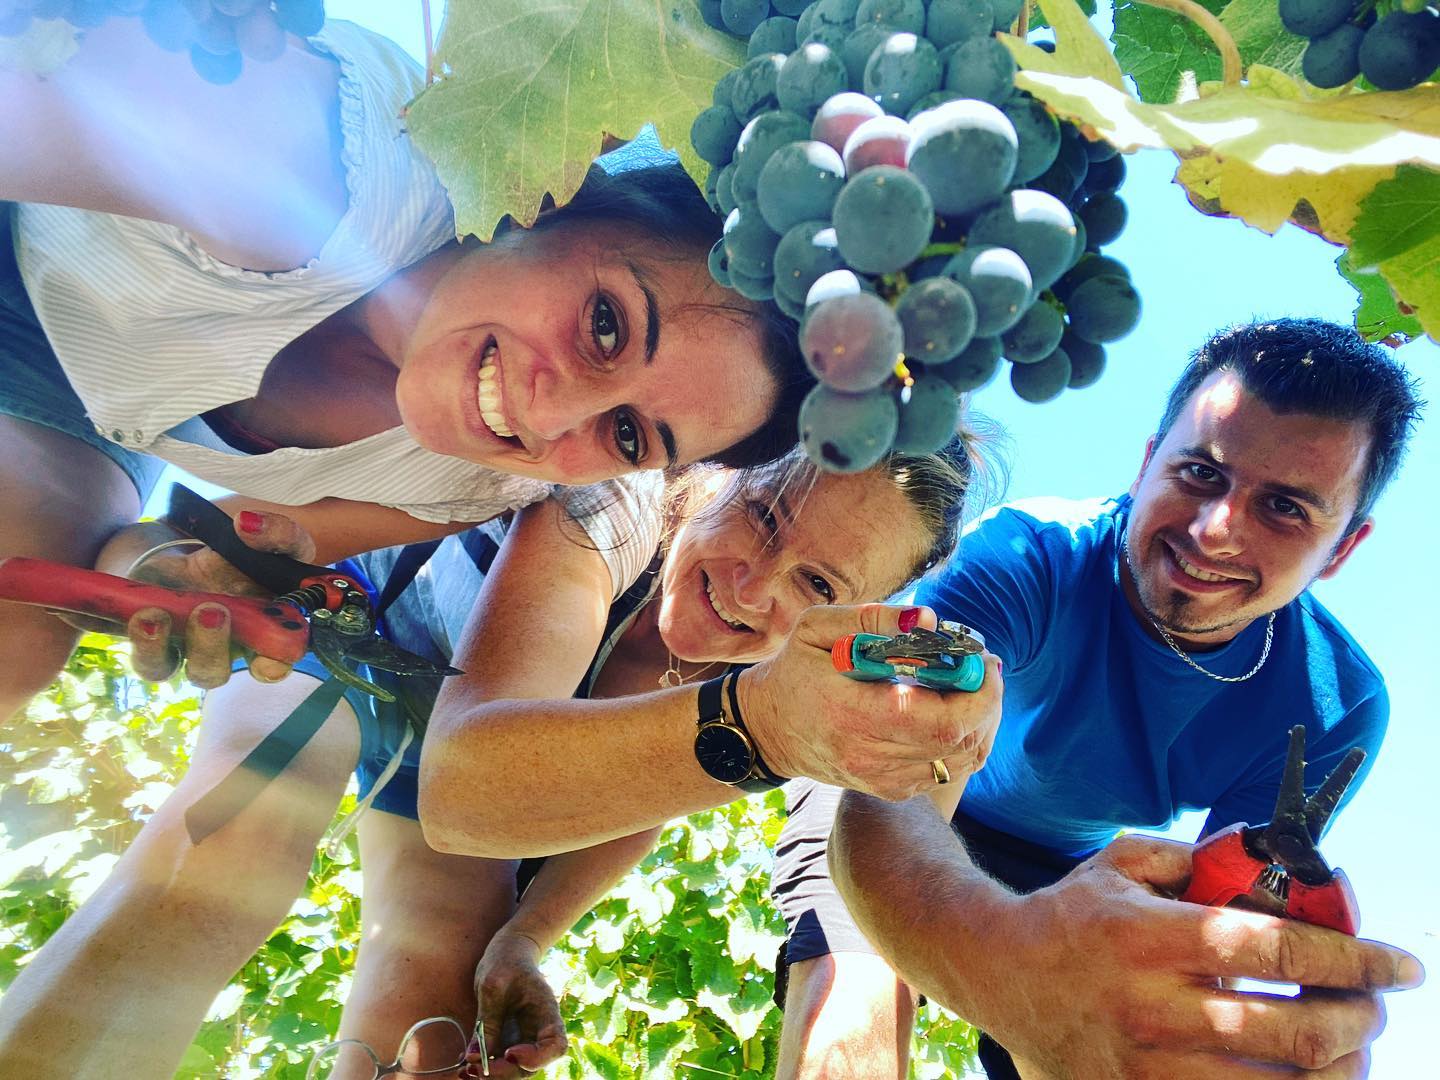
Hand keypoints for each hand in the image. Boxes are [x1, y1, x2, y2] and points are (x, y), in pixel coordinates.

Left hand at [105, 510, 317, 687]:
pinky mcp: (134, 625)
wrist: (204, 547)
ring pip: (159, 666)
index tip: (266, 655)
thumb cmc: (250, 554)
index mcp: (260, 637)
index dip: (270, 666)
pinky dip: (85, 619)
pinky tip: (67, 608)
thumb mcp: (275, 541)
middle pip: (210, 672)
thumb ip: (277, 536)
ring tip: (147, 615)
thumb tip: (248, 523)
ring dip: (150, 647)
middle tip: (211, 611)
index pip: (271, 666)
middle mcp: (215, 650)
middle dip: (209, 648)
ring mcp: (172, 643)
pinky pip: (107, 630)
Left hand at [465, 930, 567, 1077]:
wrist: (508, 953)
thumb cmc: (506, 962)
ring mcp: (524, 1038)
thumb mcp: (494, 986)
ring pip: (514, 1070)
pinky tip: (465, 1068)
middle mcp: (539, 1031)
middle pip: (531, 1066)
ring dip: (492, 1075)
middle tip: (476, 1069)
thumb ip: (488, 1021)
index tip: (510, 1053)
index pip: (555, 1045)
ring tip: (466, 1072)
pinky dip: (484, 1068)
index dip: (537, 1058)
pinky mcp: (508, 1041)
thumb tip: (474, 1056)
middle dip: (504, 1072)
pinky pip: (499, 1062)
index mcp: (546, 1012)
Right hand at [738, 603, 1002, 798]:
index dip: (980, 694)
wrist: (766, 729)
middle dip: (988, 702)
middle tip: (983, 669)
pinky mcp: (890, 789)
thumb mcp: (817, 628)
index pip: (943, 720)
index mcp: (854, 713)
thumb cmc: (795, 669)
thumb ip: (872, 620)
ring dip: (981, 722)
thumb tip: (927, 620)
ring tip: (972, 687)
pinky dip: (962, 741)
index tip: (983, 660)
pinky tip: (951, 712)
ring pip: (963, 761)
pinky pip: (946, 771)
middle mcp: (871, 755)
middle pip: (962, 742)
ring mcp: (882, 779)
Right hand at [971, 835, 1423, 1078]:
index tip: (1401, 964)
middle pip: (1294, 1029)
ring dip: (1335, 1066)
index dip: (1354, 958)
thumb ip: (1194, 857)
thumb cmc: (1069, 913)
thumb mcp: (1122, 863)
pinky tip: (1301, 1074)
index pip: (1277, 950)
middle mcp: (1156, 1004)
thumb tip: (1268, 857)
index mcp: (1155, 936)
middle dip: (1358, 1018)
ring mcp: (1149, 1062)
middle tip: (1375, 1004)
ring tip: (1349, 1043)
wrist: (998, 973)